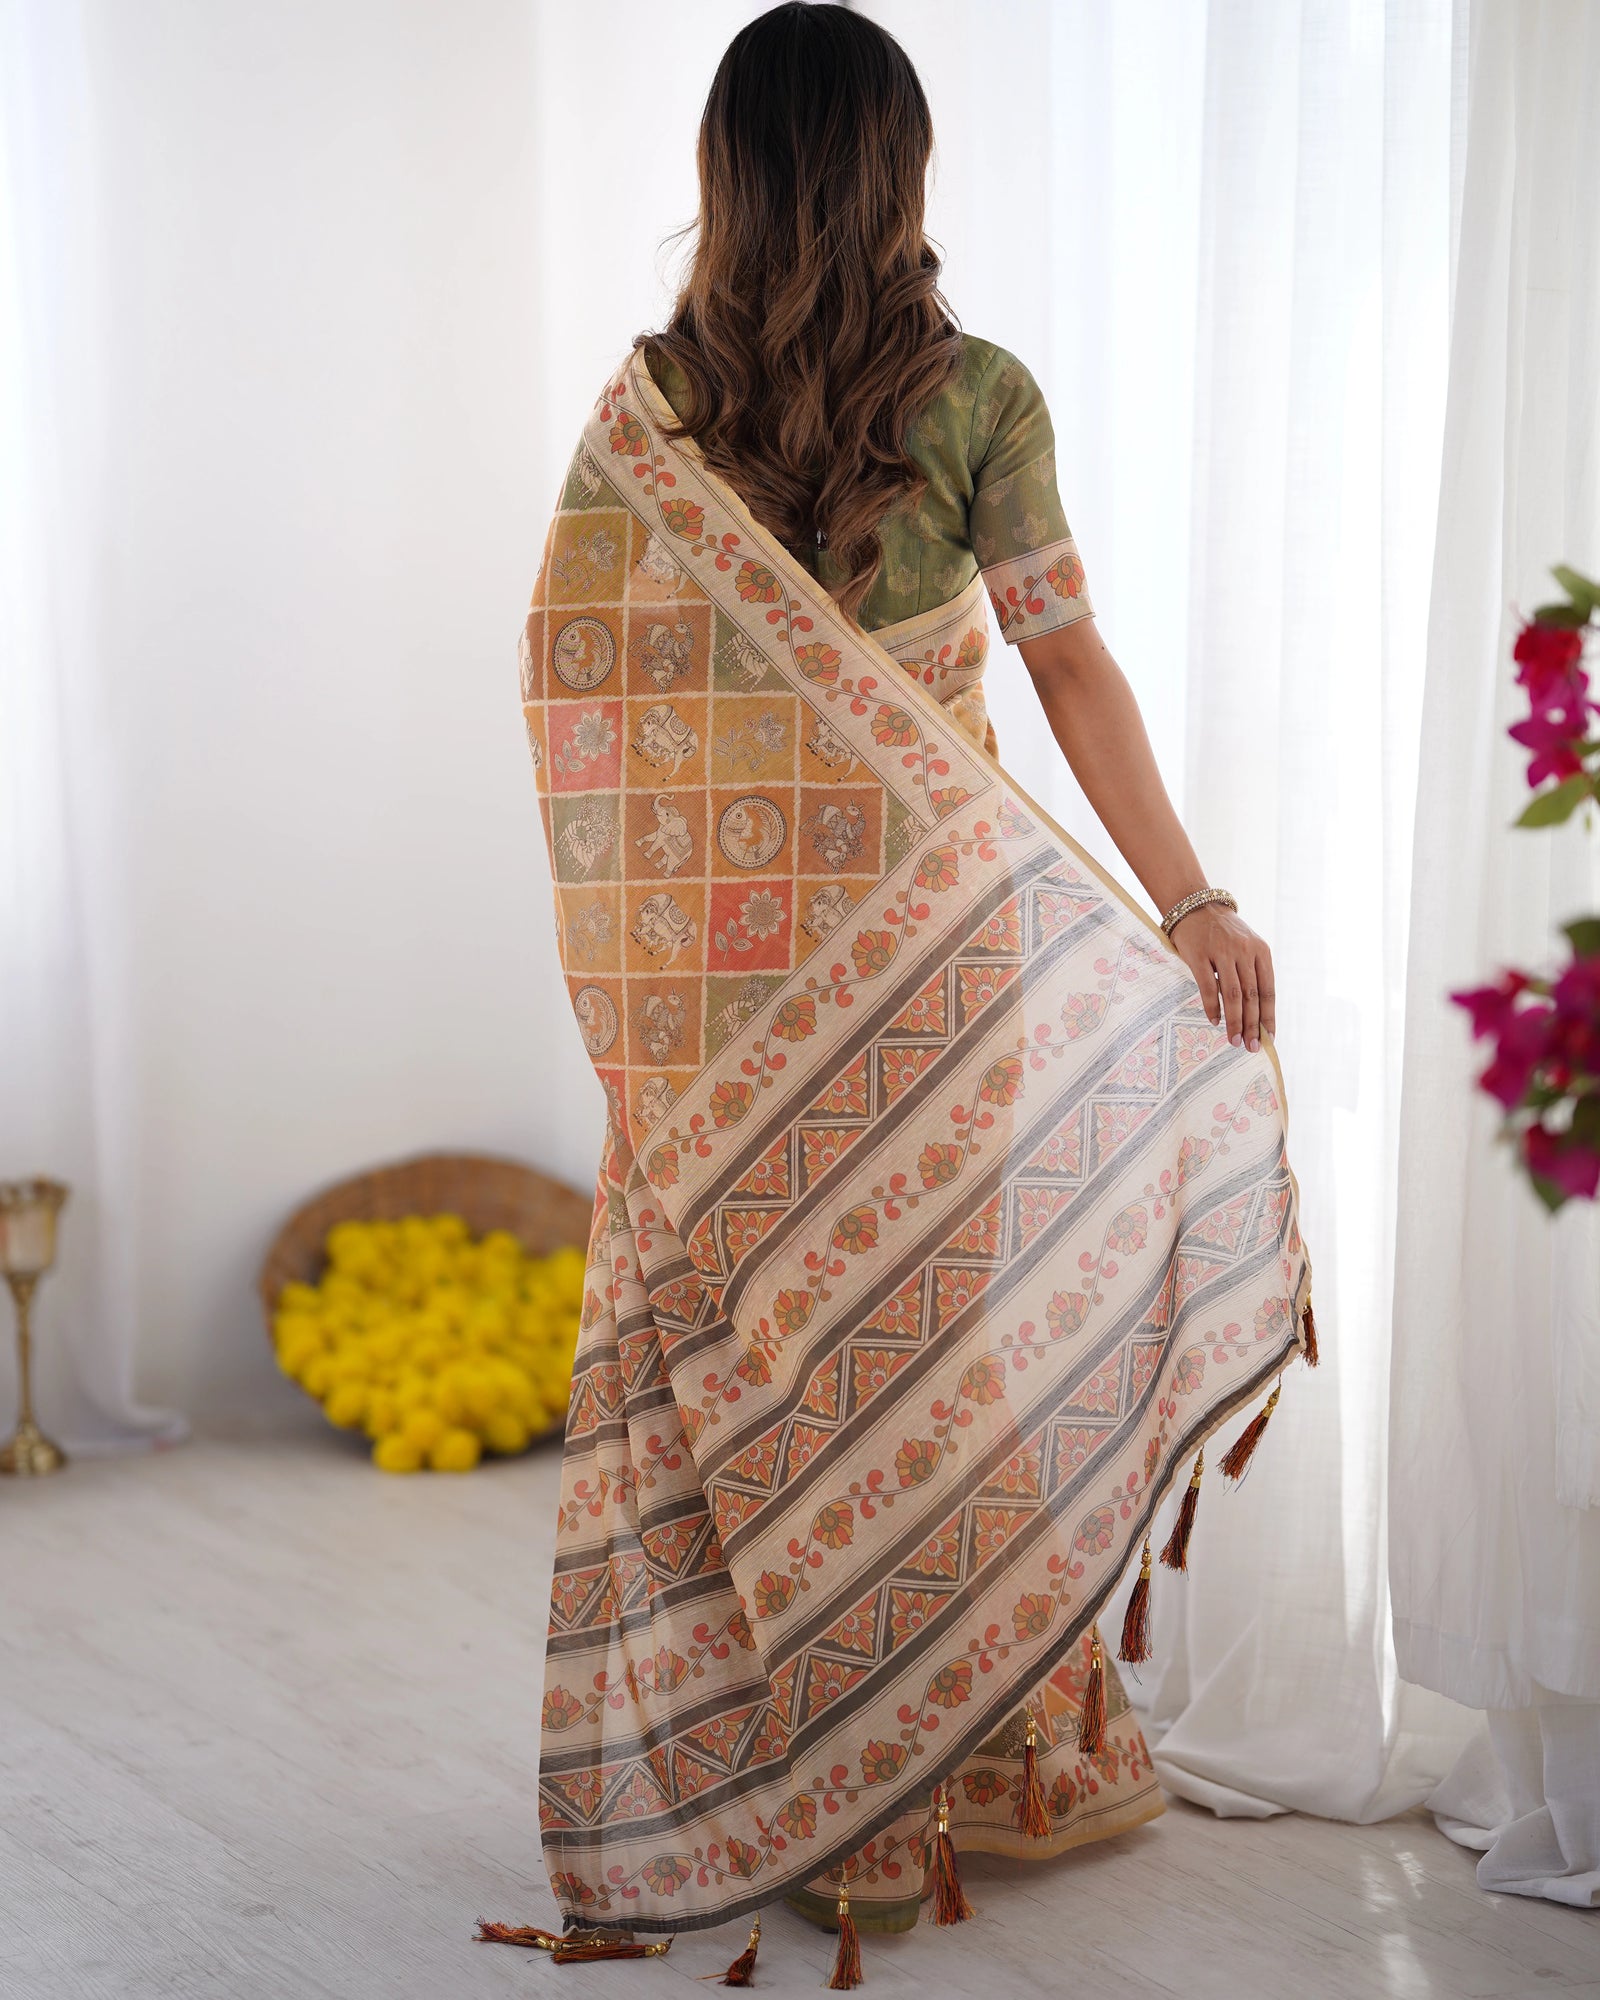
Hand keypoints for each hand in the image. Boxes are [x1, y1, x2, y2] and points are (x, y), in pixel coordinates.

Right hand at [1168, 905, 1275, 1049]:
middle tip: (1250, 1047)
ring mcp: (1222, 952)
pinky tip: (1215, 1021)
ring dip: (1234, 1021)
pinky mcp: (1199, 955)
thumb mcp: (1246, 946)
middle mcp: (1244, 951)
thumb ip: (1252, 972)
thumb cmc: (1223, 932)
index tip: (1269, 1038)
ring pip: (1233, 995)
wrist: (1196, 906)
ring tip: (1234, 1040)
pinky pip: (1208, 986)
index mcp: (1261, 951)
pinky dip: (1212, 1007)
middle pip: (1252, 996)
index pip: (1268, 990)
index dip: (1269, 1016)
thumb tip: (1256, 1012)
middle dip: (1253, 1025)